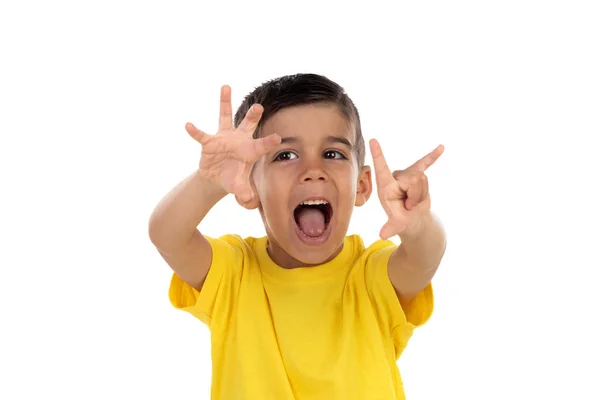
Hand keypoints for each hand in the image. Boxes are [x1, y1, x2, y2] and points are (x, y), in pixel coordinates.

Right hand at [186, 85, 280, 208]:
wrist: (217, 176)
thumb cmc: (233, 179)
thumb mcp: (238, 187)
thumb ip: (244, 192)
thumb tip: (249, 200)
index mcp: (250, 151)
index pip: (262, 145)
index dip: (269, 142)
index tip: (277, 138)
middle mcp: (239, 139)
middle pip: (248, 125)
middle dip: (253, 116)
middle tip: (259, 106)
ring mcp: (224, 138)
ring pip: (226, 116)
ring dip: (225, 102)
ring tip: (226, 86)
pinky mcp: (210, 141)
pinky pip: (202, 135)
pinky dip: (195, 131)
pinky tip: (188, 125)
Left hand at [369, 139, 443, 238]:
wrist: (414, 220)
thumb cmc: (402, 221)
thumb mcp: (398, 225)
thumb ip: (392, 227)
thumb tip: (383, 235)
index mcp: (386, 187)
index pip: (381, 168)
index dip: (378, 155)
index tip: (372, 140)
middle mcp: (396, 177)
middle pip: (412, 179)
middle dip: (416, 196)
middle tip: (410, 206)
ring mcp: (408, 175)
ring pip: (422, 178)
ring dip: (422, 195)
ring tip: (414, 203)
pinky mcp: (419, 175)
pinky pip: (426, 164)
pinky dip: (433, 156)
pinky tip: (441, 148)